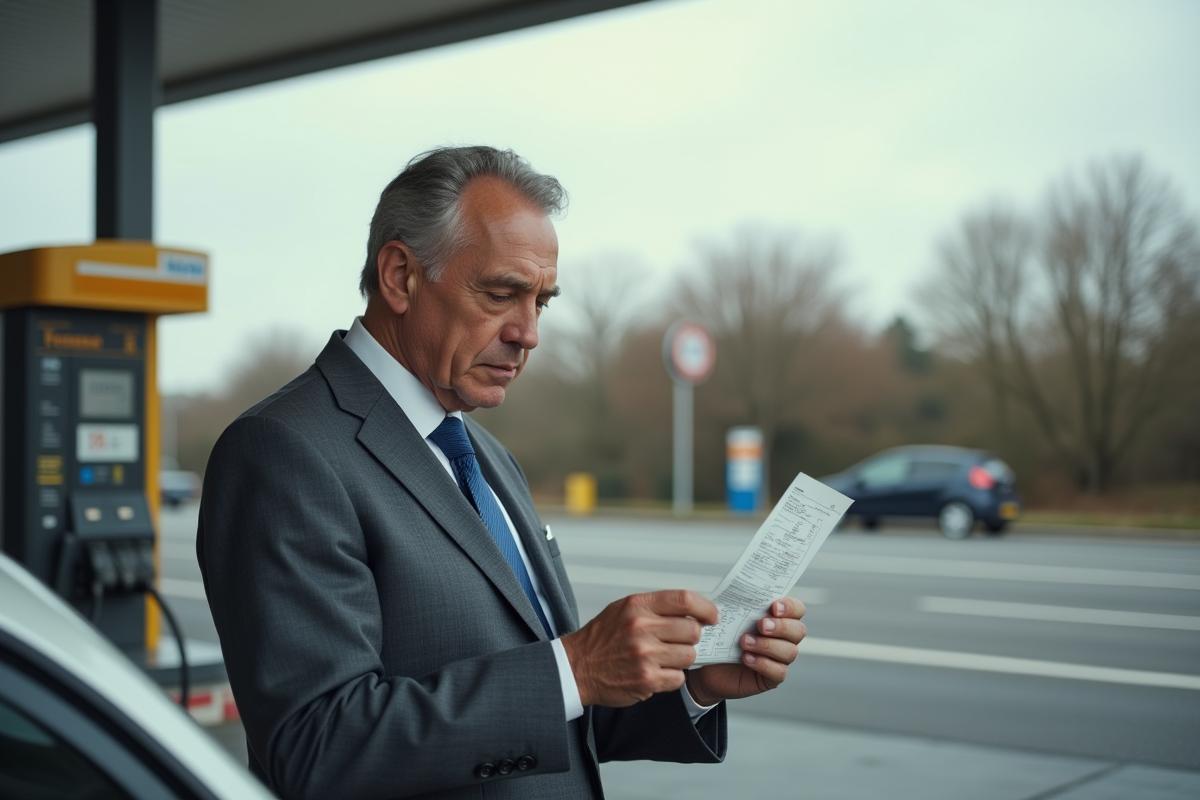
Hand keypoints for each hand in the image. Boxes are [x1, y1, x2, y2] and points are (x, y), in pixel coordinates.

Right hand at [562, 590, 718, 707]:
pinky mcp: (647, 680)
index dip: (705, 608)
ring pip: (689, 656)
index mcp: (637, 606)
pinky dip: (672, 676)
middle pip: (692, 630)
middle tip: (681, 641)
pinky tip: (657, 672)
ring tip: (664, 657)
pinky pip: (678, 677)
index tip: (712, 616)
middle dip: (692, 637)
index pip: (684, 600)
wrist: (577, 667)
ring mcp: (645, 655)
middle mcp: (641, 628)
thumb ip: (655, 607)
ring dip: (682, 658)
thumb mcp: (623, 609)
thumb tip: (691, 609)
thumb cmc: (601, 638)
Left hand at [685, 597, 806, 706]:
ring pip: (790, 651)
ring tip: (744, 642)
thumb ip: (736, 603)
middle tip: (761, 625)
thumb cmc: (720, 637)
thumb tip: (738, 588)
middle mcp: (784, 638)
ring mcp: (780, 659)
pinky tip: (746, 658)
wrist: (707, 667)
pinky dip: (763, 663)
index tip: (774, 607)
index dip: (790, 607)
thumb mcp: (726, 616)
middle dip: (781, 627)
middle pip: (799, 630)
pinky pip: (779, 671)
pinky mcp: (772, 678)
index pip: (797, 609)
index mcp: (777, 618)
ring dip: (767, 645)